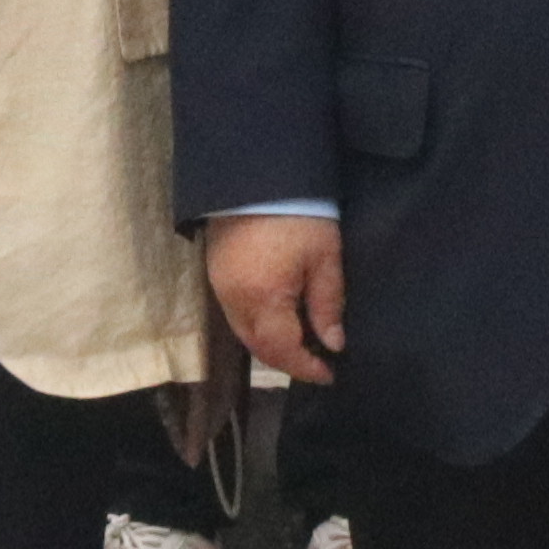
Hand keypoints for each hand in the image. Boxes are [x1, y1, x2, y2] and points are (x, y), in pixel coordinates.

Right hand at [205, 213, 346, 384]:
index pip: (282, 351)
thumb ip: (328, 304)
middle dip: (287, 361)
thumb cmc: (300, 215)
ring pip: (244, 334)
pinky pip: (235, 315)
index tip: (330, 374)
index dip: (306, 367)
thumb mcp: (324, 258)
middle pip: (258, 347)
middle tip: (317, 363)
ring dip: (270, 346)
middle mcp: (234, 301)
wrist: (258, 173)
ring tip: (300, 345)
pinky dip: (257, 327)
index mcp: (263, 299)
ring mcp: (220, 287)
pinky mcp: (215, 274)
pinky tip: (278, 321)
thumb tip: (333, 344)